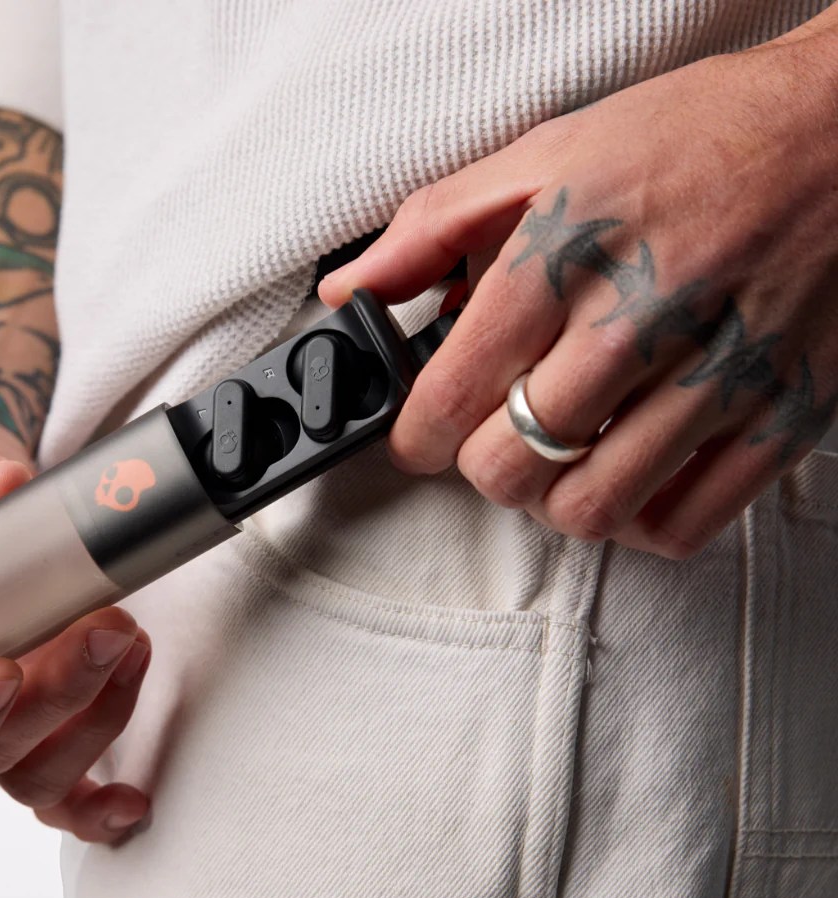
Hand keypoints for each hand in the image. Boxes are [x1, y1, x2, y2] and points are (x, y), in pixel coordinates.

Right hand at [0, 410, 150, 843]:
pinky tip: (132, 800)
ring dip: (94, 721)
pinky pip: (54, 778)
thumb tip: (3, 493)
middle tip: (109, 631)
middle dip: (56, 696)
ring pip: (31, 766)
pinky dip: (94, 799)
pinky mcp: (25, 703)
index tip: (2, 676)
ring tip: (132, 645)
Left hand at [319, 27, 837, 557]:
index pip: (452, 391)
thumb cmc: (694, 136)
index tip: (417, 436)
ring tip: (555, 462)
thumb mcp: (547, 153)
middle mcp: (642, 317)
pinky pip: (686, 524)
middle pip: (510, 466)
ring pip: (592, 508)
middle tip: (489, 440)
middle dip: (479, 466)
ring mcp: (722, 372)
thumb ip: (433, 227)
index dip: (414, 436)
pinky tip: (625, 481)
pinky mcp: (785, 413)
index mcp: (567, 251)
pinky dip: (637, 524)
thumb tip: (350, 293)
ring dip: (552, 501)